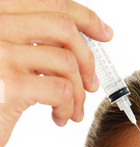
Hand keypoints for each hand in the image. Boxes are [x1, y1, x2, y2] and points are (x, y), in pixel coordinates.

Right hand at [0, 0, 112, 146]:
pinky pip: (61, 90)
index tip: (104, 33)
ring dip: (78, 92)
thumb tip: (81, 40)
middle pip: (63, 29)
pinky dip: (69, 107)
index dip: (84, 18)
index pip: (50, 4)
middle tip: (90, 85)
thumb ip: (34, 43)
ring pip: (66, 62)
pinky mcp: (11, 84)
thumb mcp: (8, 58)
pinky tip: (60, 117)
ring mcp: (2, 53)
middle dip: (86, 59)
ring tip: (72, 110)